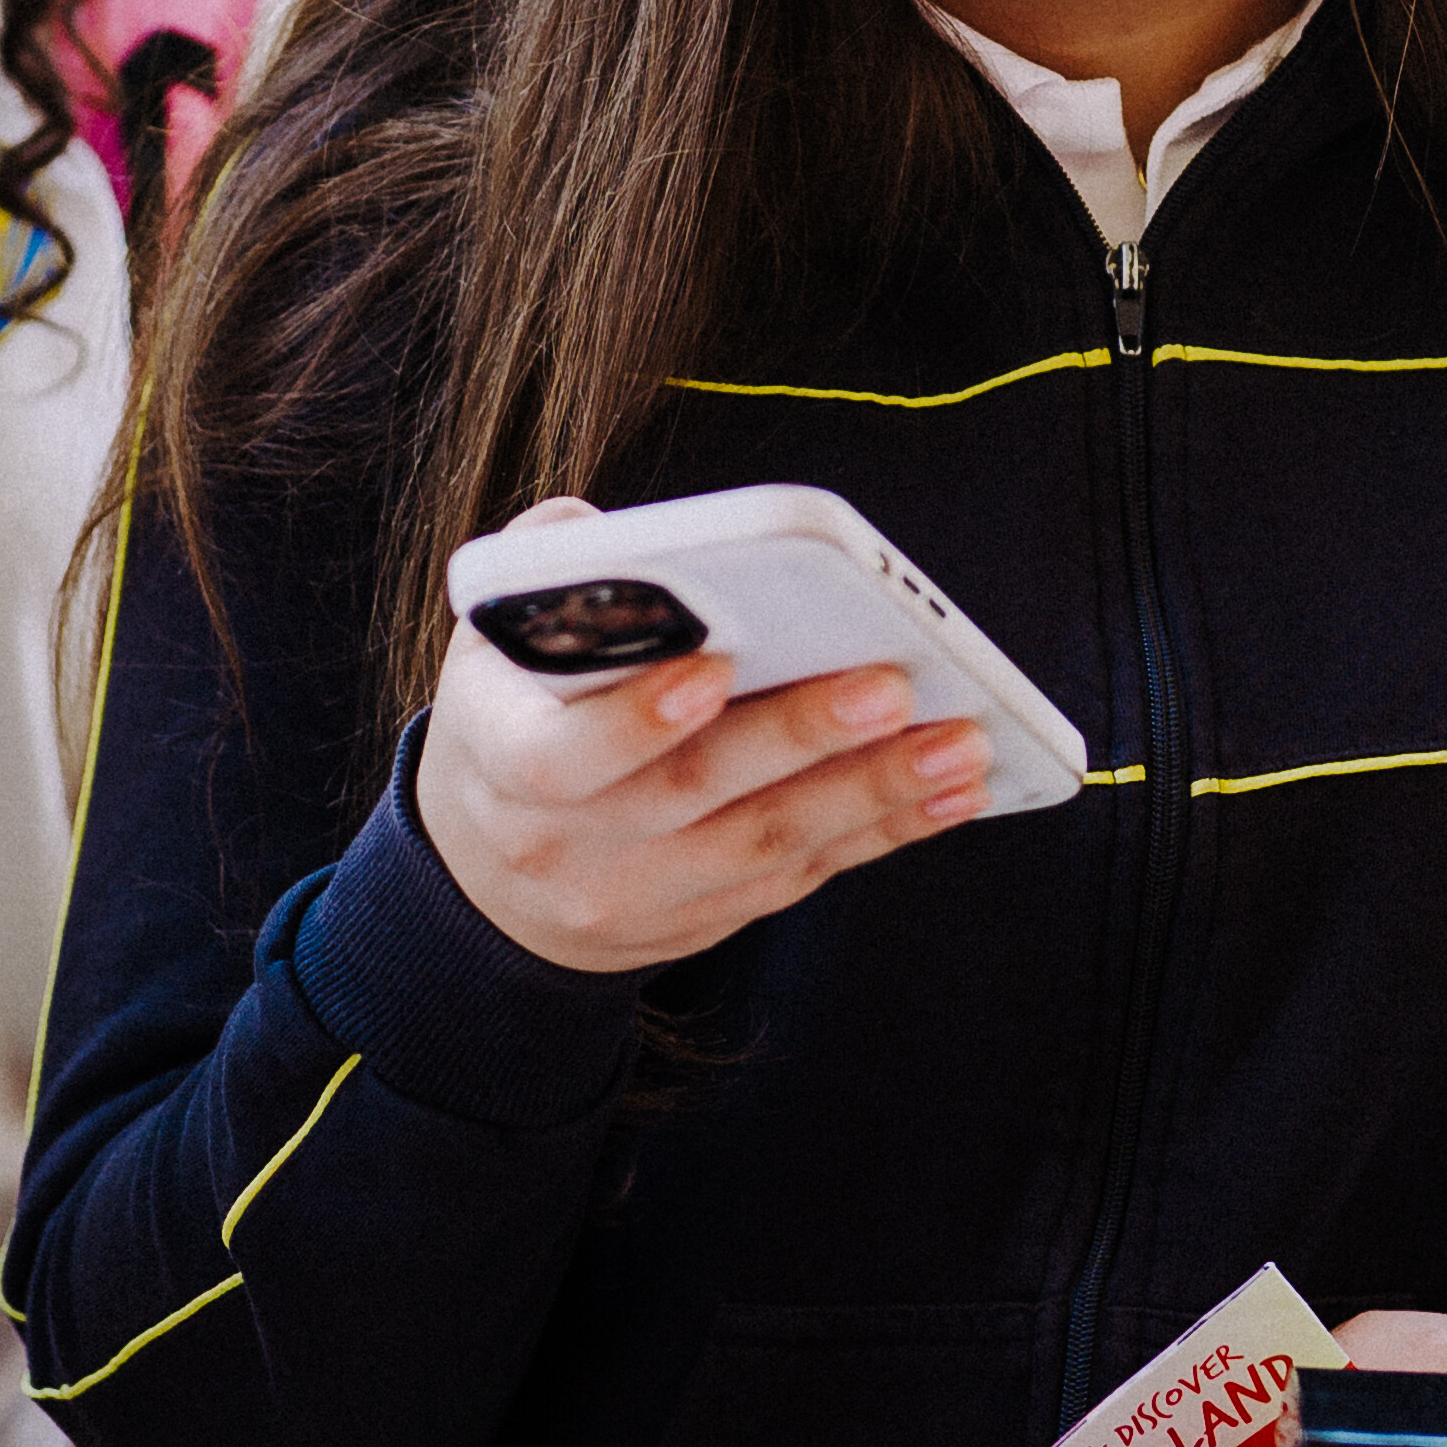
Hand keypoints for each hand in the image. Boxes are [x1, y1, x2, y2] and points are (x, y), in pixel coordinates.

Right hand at [416, 501, 985, 974]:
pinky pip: (805, 873)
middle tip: (890, 685)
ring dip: (872, 791)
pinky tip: (954, 787)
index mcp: (499, 759)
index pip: (561, 756)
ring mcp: (640, 892)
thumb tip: (603, 530)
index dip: (636, 719)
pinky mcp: (708, 916)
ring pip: (765, 843)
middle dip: (798, 738)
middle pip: (690, 793)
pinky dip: (885, 830)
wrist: (494, 881)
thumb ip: (536, 574)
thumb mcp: (485, 644)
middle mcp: (565, 843)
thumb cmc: (516, 716)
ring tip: (960, 740)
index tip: (713, 667)